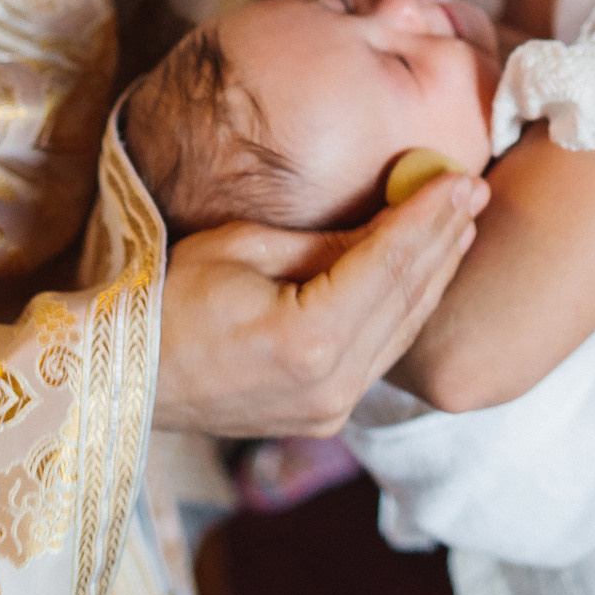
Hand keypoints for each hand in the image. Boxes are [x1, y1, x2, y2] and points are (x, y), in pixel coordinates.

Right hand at [153, 172, 488, 435]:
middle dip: (444, 240)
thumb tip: (388, 222)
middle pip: (406, 299)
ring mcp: (331, 409)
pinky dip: (405, 308)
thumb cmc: (164, 300)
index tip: (461, 178)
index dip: (428, 217)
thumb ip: (324, 243)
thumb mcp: (241, 250)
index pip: (388, 264)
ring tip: (461, 224)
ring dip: (434, 274)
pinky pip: (381, 353)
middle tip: (474, 190)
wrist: (120, 379)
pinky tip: (424, 273)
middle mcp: (332, 385)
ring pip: (402, 331)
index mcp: (309, 340)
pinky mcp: (325, 416)